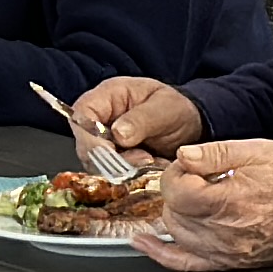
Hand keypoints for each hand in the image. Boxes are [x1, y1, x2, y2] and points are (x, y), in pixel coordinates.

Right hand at [61, 76, 209, 169]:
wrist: (190, 125)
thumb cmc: (176, 108)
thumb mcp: (165, 108)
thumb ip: (142, 119)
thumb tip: (118, 134)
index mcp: (107, 96)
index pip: (82, 114)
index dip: (89, 136)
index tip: (111, 151)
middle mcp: (100, 119)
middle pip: (86, 143)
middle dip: (111, 157)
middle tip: (143, 159)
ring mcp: (105, 141)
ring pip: (97, 162)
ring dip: (122, 168)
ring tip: (151, 161)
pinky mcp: (113, 160)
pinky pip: (111, 172)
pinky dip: (129, 174)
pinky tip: (149, 168)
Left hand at [132, 137, 272, 270]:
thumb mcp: (256, 151)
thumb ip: (214, 152)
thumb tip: (183, 156)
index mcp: (226, 201)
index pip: (175, 189)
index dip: (177, 172)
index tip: (191, 166)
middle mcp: (221, 231)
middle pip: (171, 211)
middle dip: (176, 191)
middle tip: (197, 178)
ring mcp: (222, 250)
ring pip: (175, 232)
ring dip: (175, 213)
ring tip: (193, 198)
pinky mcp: (226, 261)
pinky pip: (184, 263)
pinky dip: (161, 253)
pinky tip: (146, 243)